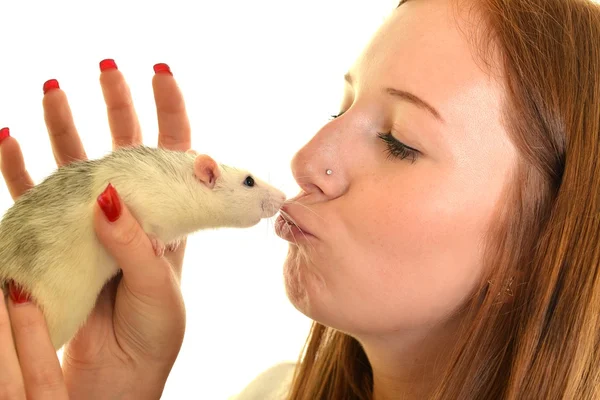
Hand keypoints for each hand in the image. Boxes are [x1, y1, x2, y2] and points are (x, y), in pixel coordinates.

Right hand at [0, 60, 190, 398]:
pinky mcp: (57, 243)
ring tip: (53, 90)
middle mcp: (132, 215)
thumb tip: (110, 194)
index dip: (171, 113)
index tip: (161, 74)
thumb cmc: (152, 338)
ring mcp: (92, 225)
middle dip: (117, 106)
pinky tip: (7, 139)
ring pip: (77, 164)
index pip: (175, 156)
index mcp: (168, 221)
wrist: (117, 379)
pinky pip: (32, 199)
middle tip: (107, 69)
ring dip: (65, 127)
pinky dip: (18, 169)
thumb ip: (137, 245)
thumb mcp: (157, 291)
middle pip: (125, 148)